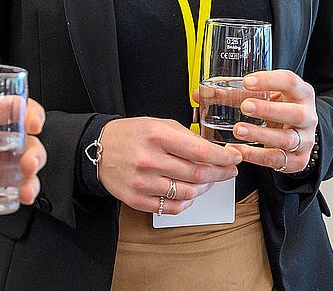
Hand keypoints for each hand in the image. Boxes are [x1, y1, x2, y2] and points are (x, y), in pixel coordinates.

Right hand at [96, 117, 240, 214]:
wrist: (97, 149)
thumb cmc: (130, 134)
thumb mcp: (157, 124)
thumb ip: (185, 136)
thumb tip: (213, 150)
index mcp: (156, 136)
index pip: (200, 151)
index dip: (223, 157)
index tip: (235, 158)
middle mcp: (149, 159)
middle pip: (198, 174)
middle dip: (220, 174)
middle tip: (229, 171)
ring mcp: (143, 182)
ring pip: (188, 193)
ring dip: (204, 188)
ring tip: (207, 181)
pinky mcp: (137, 199)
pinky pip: (172, 207)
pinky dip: (187, 202)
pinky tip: (189, 194)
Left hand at [227, 70, 317, 174]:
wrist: (297, 134)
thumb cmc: (278, 109)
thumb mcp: (263, 96)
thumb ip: (234, 93)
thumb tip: (201, 94)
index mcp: (300, 93)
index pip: (290, 81)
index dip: (269, 80)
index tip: (247, 81)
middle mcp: (307, 115)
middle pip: (295, 112)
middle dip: (268, 110)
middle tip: (245, 106)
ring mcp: (305, 139)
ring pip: (287, 138)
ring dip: (261, 134)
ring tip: (238, 130)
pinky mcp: (298, 159)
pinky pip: (278, 159)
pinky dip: (256, 156)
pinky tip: (239, 151)